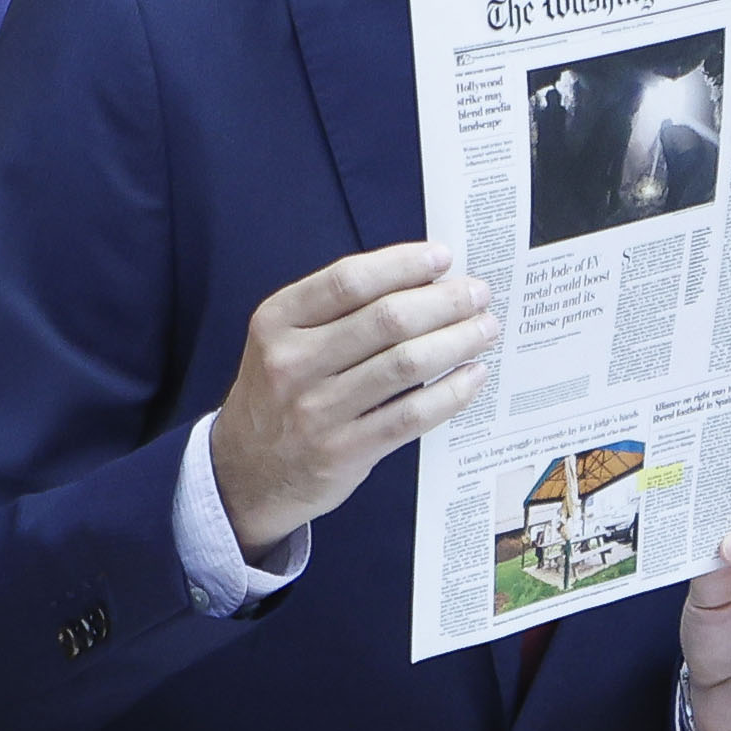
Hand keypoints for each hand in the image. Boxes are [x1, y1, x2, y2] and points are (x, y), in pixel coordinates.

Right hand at [210, 242, 498, 559]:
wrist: (245, 472)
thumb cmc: (282, 391)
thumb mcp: (285, 340)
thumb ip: (340, 309)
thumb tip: (426, 278)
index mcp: (277, 322)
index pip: (349, 279)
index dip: (403, 263)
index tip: (443, 257)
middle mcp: (291, 363)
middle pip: (386, 319)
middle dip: (444, 301)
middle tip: (478, 294)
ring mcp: (316, 411)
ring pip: (405, 365)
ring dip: (456, 341)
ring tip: (485, 329)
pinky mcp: (343, 452)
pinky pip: (411, 415)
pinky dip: (451, 392)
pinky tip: (473, 375)